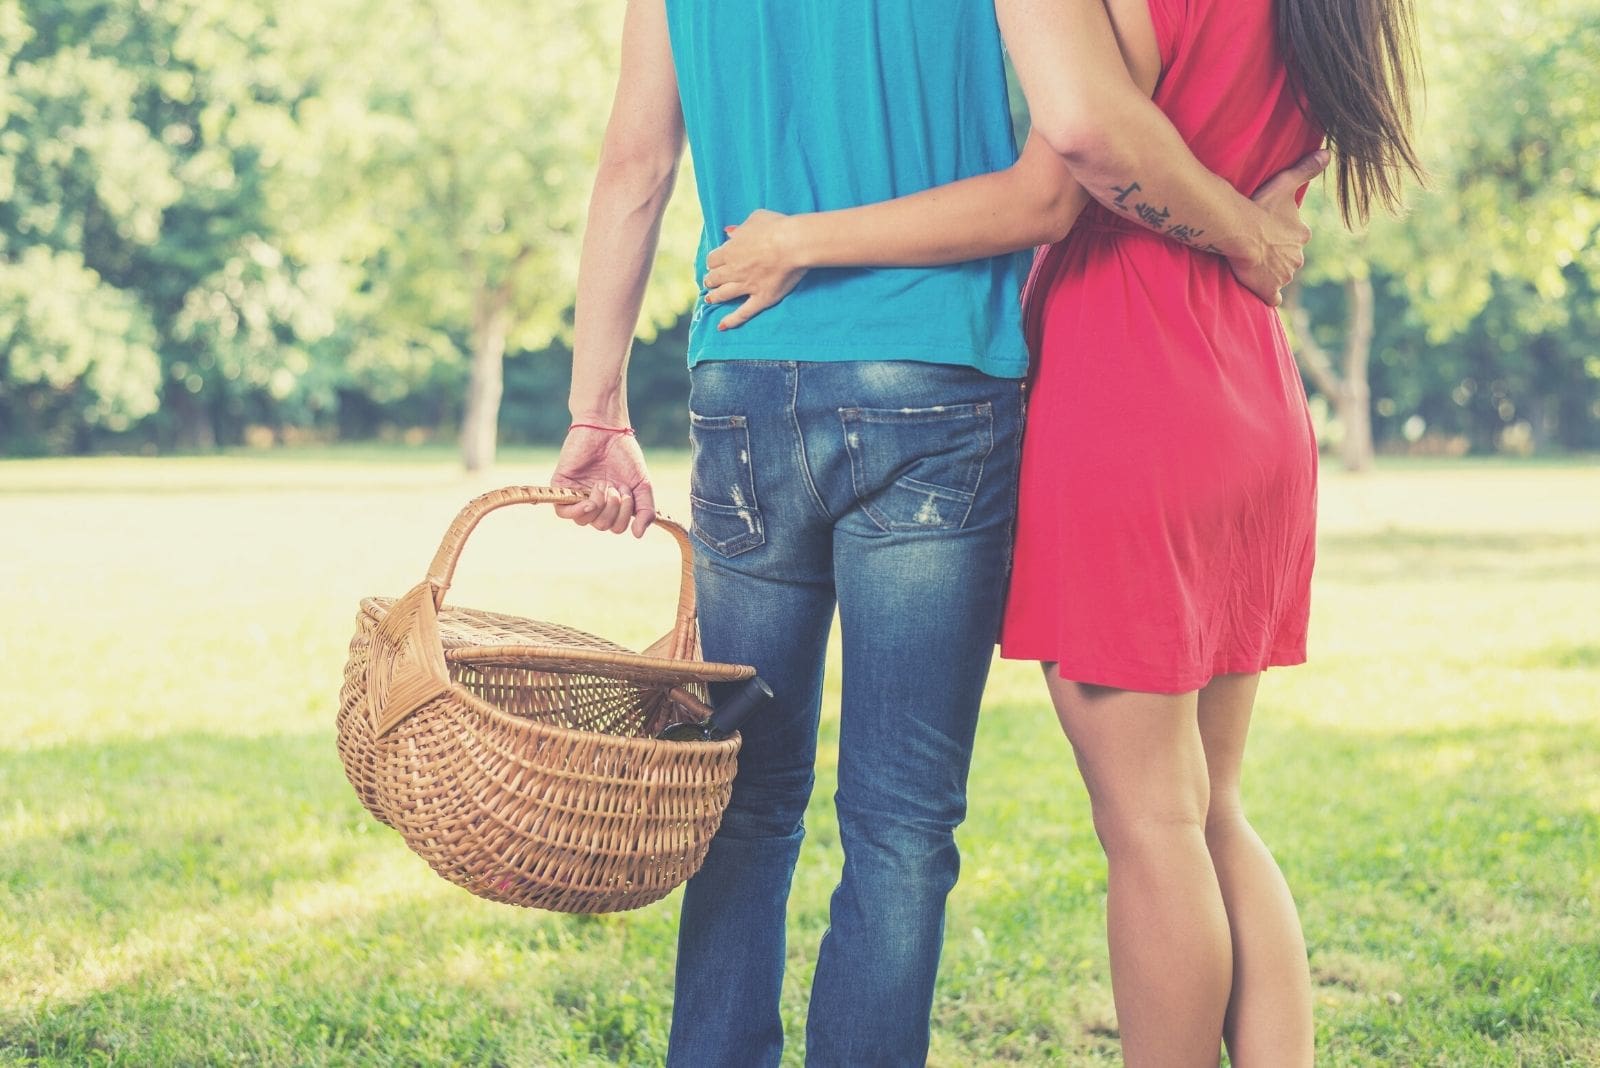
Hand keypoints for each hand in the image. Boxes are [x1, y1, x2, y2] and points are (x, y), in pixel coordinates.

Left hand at [550, 425, 656, 536]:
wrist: (606, 430)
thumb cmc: (624, 454)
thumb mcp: (642, 485)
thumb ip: (645, 510)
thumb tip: (638, 535)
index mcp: (612, 504)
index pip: (616, 527)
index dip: (624, 515)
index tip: (627, 491)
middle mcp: (594, 502)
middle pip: (602, 526)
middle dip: (613, 509)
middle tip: (616, 487)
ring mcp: (577, 495)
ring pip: (584, 522)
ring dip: (599, 506)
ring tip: (603, 485)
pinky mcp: (562, 487)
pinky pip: (564, 513)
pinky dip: (579, 511)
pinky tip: (589, 501)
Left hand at [702, 209, 808, 328]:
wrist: (794, 243)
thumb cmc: (777, 227)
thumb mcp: (755, 218)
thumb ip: (741, 227)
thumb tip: (730, 232)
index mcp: (730, 250)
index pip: (712, 259)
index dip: (713, 262)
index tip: (715, 263)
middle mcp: (734, 270)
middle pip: (714, 278)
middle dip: (711, 280)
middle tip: (711, 282)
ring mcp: (746, 286)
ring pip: (723, 295)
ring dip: (715, 297)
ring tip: (711, 299)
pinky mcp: (761, 298)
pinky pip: (743, 313)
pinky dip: (731, 321)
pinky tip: (722, 326)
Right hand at [1228, 149, 1330, 305]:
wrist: (1241, 232)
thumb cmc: (1260, 206)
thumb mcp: (1285, 183)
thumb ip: (1306, 169)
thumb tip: (1328, 153)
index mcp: (1301, 234)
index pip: (1296, 237)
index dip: (1282, 235)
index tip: (1268, 230)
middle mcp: (1298, 256)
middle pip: (1290, 257)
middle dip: (1278, 255)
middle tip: (1259, 248)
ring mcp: (1284, 274)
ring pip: (1282, 275)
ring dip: (1271, 272)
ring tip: (1253, 265)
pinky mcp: (1269, 288)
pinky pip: (1273, 297)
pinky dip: (1269, 295)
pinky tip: (1264, 294)